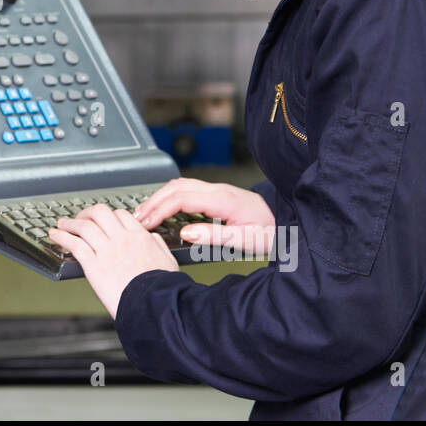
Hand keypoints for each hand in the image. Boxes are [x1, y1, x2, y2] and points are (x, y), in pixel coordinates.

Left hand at [48, 203, 178, 318]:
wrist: (156, 307)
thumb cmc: (164, 290)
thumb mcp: (169, 262)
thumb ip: (158, 245)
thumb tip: (151, 237)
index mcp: (140, 238)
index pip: (121, 215)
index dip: (108, 216)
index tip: (101, 220)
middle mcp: (122, 239)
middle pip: (100, 213)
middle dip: (87, 213)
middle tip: (80, 218)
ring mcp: (107, 251)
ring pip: (84, 226)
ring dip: (70, 223)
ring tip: (62, 224)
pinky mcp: (94, 266)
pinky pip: (74, 245)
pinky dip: (62, 237)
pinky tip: (54, 236)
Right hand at [133, 177, 275, 256]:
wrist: (288, 220)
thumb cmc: (271, 231)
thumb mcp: (245, 239)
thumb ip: (213, 236)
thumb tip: (184, 233)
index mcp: (223, 200)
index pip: (181, 198)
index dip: (159, 210)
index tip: (146, 223)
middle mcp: (217, 190)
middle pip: (175, 187)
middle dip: (152, 202)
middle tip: (137, 219)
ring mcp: (217, 190)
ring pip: (179, 185)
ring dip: (159, 197)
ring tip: (145, 214)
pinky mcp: (217, 194)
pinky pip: (186, 190)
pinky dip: (169, 197)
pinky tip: (164, 209)